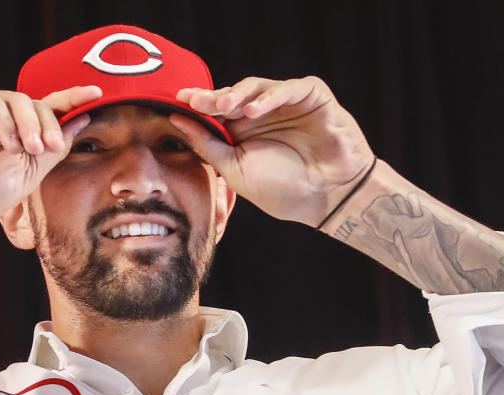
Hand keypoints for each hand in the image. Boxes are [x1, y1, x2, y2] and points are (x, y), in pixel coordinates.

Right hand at [0, 82, 102, 229]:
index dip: (73, 99)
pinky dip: (3, 121)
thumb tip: (82, 118)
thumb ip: (54, 147)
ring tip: (26, 150)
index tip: (97, 93)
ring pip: (18, 99)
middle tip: (48, 147)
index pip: (51, 109)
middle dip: (49, 124)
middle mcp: (3, 116)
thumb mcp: (30, 173)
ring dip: (28, 124)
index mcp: (21, 133)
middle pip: (38, 104)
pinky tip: (6, 144)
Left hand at [170, 77, 373, 226]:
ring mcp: (287, 103)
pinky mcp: (311, 96)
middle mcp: (262, 113)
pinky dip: (270, 96)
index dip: (198, 104)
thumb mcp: (235, 170)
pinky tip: (254, 109)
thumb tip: (177, 120)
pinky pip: (289, 88)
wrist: (326, 198)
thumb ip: (208, 145)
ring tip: (224, 106)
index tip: (178, 100)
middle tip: (197, 101)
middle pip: (233, 95)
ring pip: (257, 86)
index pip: (216, 111)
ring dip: (238, 94)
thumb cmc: (282, 189)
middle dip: (213, 98)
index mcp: (242, 130)